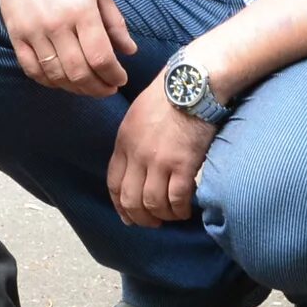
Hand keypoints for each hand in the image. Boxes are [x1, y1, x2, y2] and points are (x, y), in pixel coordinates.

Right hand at [0, 0, 136, 94]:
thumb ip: (114, 21)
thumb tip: (130, 51)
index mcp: (81, 9)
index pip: (101, 57)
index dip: (114, 75)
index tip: (121, 78)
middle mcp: (56, 24)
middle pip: (79, 73)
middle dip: (99, 88)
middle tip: (109, 88)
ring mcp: (33, 31)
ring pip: (56, 76)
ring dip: (76, 89)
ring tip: (89, 87)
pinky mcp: (16, 34)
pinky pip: (32, 70)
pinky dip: (49, 82)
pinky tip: (62, 80)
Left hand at [106, 77, 212, 226]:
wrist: (192, 84)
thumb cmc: (169, 95)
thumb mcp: (137, 115)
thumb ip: (132, 141)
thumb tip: (136, 165)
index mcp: (124, 142)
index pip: (113, 184)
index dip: (120, 205)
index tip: (128, 216)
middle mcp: (137, 155)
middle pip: (130, 200)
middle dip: (140, 217)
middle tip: (152, 222)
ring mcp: (160, 161)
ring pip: (153, 203)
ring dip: (162, 216)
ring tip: (171, 216)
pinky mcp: (183, 164)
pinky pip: (177, 199)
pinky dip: (180, 210)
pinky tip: (185, 210)